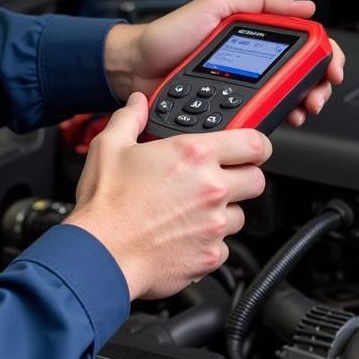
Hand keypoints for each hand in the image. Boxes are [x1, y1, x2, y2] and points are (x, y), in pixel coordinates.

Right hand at [65, 92, 271, 298]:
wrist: (101, 254)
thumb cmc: (106, 203)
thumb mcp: (110, 146)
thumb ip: (130, 118)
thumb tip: (138, 103)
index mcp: (194, 155)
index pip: (254, 143)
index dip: (256, 145)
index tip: (250, 150)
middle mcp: (211, 188)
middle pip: (257, 180)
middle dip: (243, 178)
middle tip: (219, 180)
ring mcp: (214, 225)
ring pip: (240, 215)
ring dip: (223, 212)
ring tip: (192, 211)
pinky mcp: (210, 256)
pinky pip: (223, 246)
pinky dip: (208, 242)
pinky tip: (183, 236)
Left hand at [104, 0, 345, 126]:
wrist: (135, 68)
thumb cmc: (167, 34)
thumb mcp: (215, 5)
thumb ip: (258, 2)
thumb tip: (303, 6)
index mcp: (251, 36)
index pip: (299, 44)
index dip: (322, 56)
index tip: (330, 66)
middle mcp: (250, 63)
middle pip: (299, 76)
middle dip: (316, 86)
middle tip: (316, 95)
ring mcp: (241, 88)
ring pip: (284, 100)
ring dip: (300, 105)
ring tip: (300, 109)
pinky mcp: (228, 111)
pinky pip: (258, 117)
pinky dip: (274, 119)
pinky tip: (278, 118)